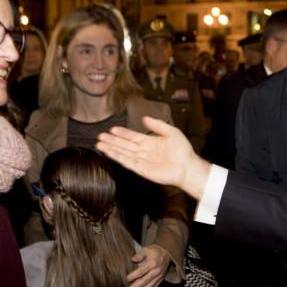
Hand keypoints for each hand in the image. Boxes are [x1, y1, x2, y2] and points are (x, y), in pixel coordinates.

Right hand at [96, 116, 211, 199]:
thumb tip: (145, 118)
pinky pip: (127, 162)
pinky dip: (118, 157)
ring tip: (100, 144)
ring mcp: (142, 160)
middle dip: (112, 140)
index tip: (112, 129)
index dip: (122, 133)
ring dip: (111, 149)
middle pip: (124, 145)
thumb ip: (157, 124)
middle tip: (100, 136)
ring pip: (123, 153)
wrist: (187, 166)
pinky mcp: (142, 169)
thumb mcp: (171, 132)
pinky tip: (110, 153)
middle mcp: (144, 151)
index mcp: (150, 142)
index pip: (132, 136)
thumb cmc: (183, 151)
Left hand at [128, 244, 169, 286]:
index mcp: (152, 263)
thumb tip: (132, 259)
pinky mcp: (160, 281)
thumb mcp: (147, 249)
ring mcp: (159, 277)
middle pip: (144, 281)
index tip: (125, 280)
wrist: (167, 253)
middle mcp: (156, 272)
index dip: (132, 276)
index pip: (141, 271)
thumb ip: (139, 255)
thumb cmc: (154, 251)